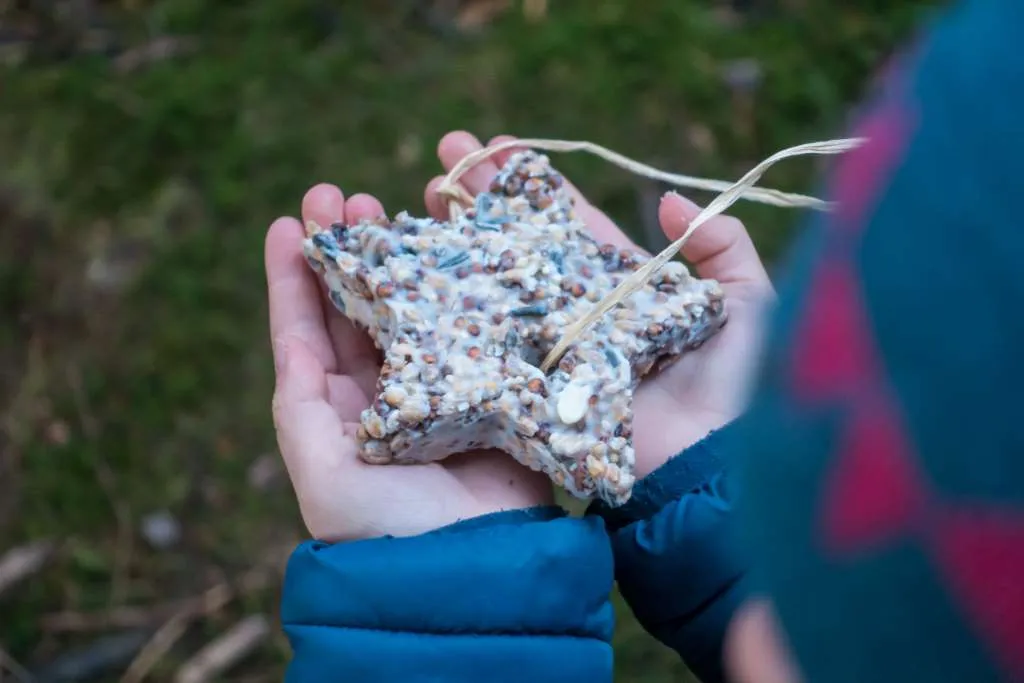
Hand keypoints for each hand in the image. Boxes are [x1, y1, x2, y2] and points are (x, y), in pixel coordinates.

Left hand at [266, 184, 552, 543]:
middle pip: (359, 304)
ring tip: (391, 202)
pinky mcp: (490, 382)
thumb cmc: (390, 529)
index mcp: (339, 410)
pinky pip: (473, 321)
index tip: (289, 221)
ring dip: (400, 253)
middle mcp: (387, 390)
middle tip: (341, 193)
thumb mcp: (324, 476)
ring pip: (414, 303)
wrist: (475, 567)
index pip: (307, 331)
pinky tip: (458, 241)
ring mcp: (440, 382)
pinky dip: (464, 281)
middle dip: (348, 247)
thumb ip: (300, 410)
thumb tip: (291, 344)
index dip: (296, 275)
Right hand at [424, 132, 774, 478]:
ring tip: (423, 193)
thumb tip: (668, 202)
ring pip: (497, 283)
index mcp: (624, 287)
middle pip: (521, 243)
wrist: (717, 462)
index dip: (535, 186)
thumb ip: (720, 246)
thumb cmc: (744, 383)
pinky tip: (423, 267)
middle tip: (446, 153)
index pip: (570, 223)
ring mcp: (551, 347)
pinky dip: (458, 307)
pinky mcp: (533, 383)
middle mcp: (579, 312)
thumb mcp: (747, 300)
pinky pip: (492, 340)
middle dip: (482, 197)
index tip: (497, 146)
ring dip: (459, 238)